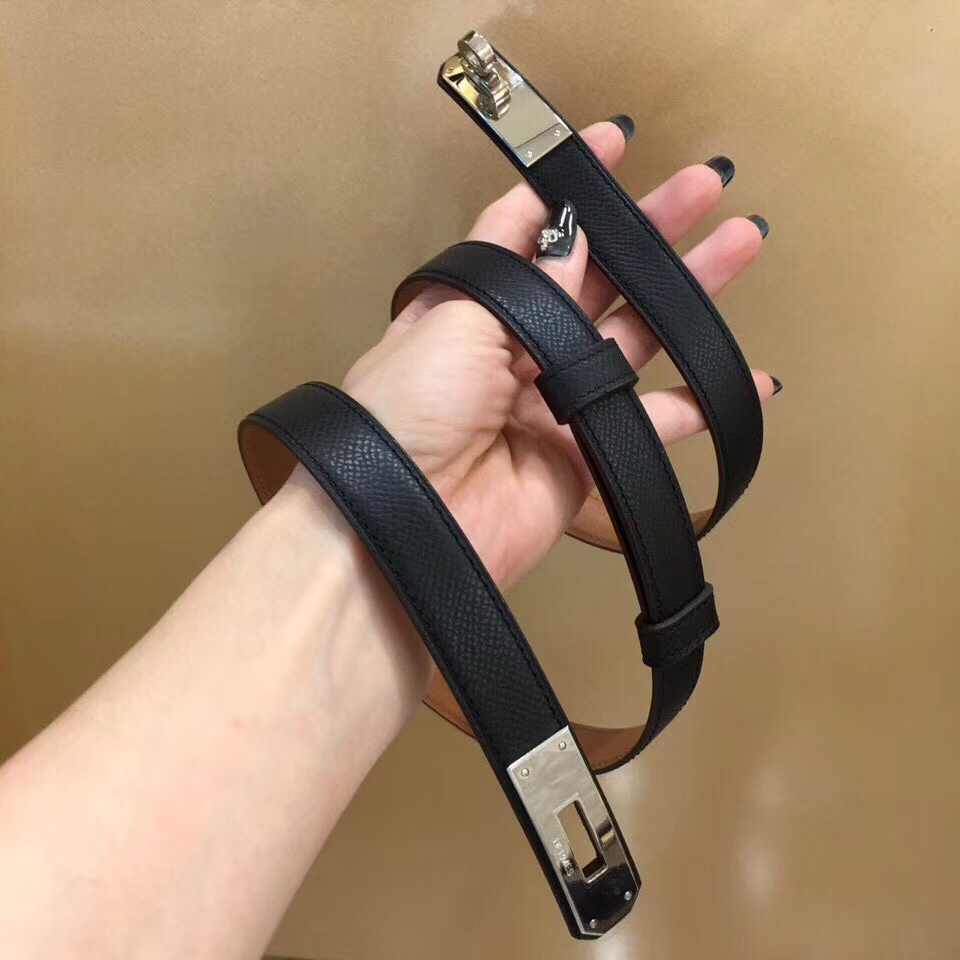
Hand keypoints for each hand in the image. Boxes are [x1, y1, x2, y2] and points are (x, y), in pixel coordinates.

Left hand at [343, 120, 775, 587]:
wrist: (401, 529)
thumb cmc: (410, 411)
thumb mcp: (459, 326)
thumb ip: (528, 286)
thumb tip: (574, 239)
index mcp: (471, 306)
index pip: (526, 231)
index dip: (570, 189)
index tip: (616, 144)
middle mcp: (514, 347)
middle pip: (594, 277)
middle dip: (648, 232)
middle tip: (705, 186)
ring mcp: (553, 402)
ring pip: (633, 338)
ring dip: (686, 297)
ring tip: (742, 243)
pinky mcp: (584, 458)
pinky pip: (650, 425)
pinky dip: (698, 407)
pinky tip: (747, 382)